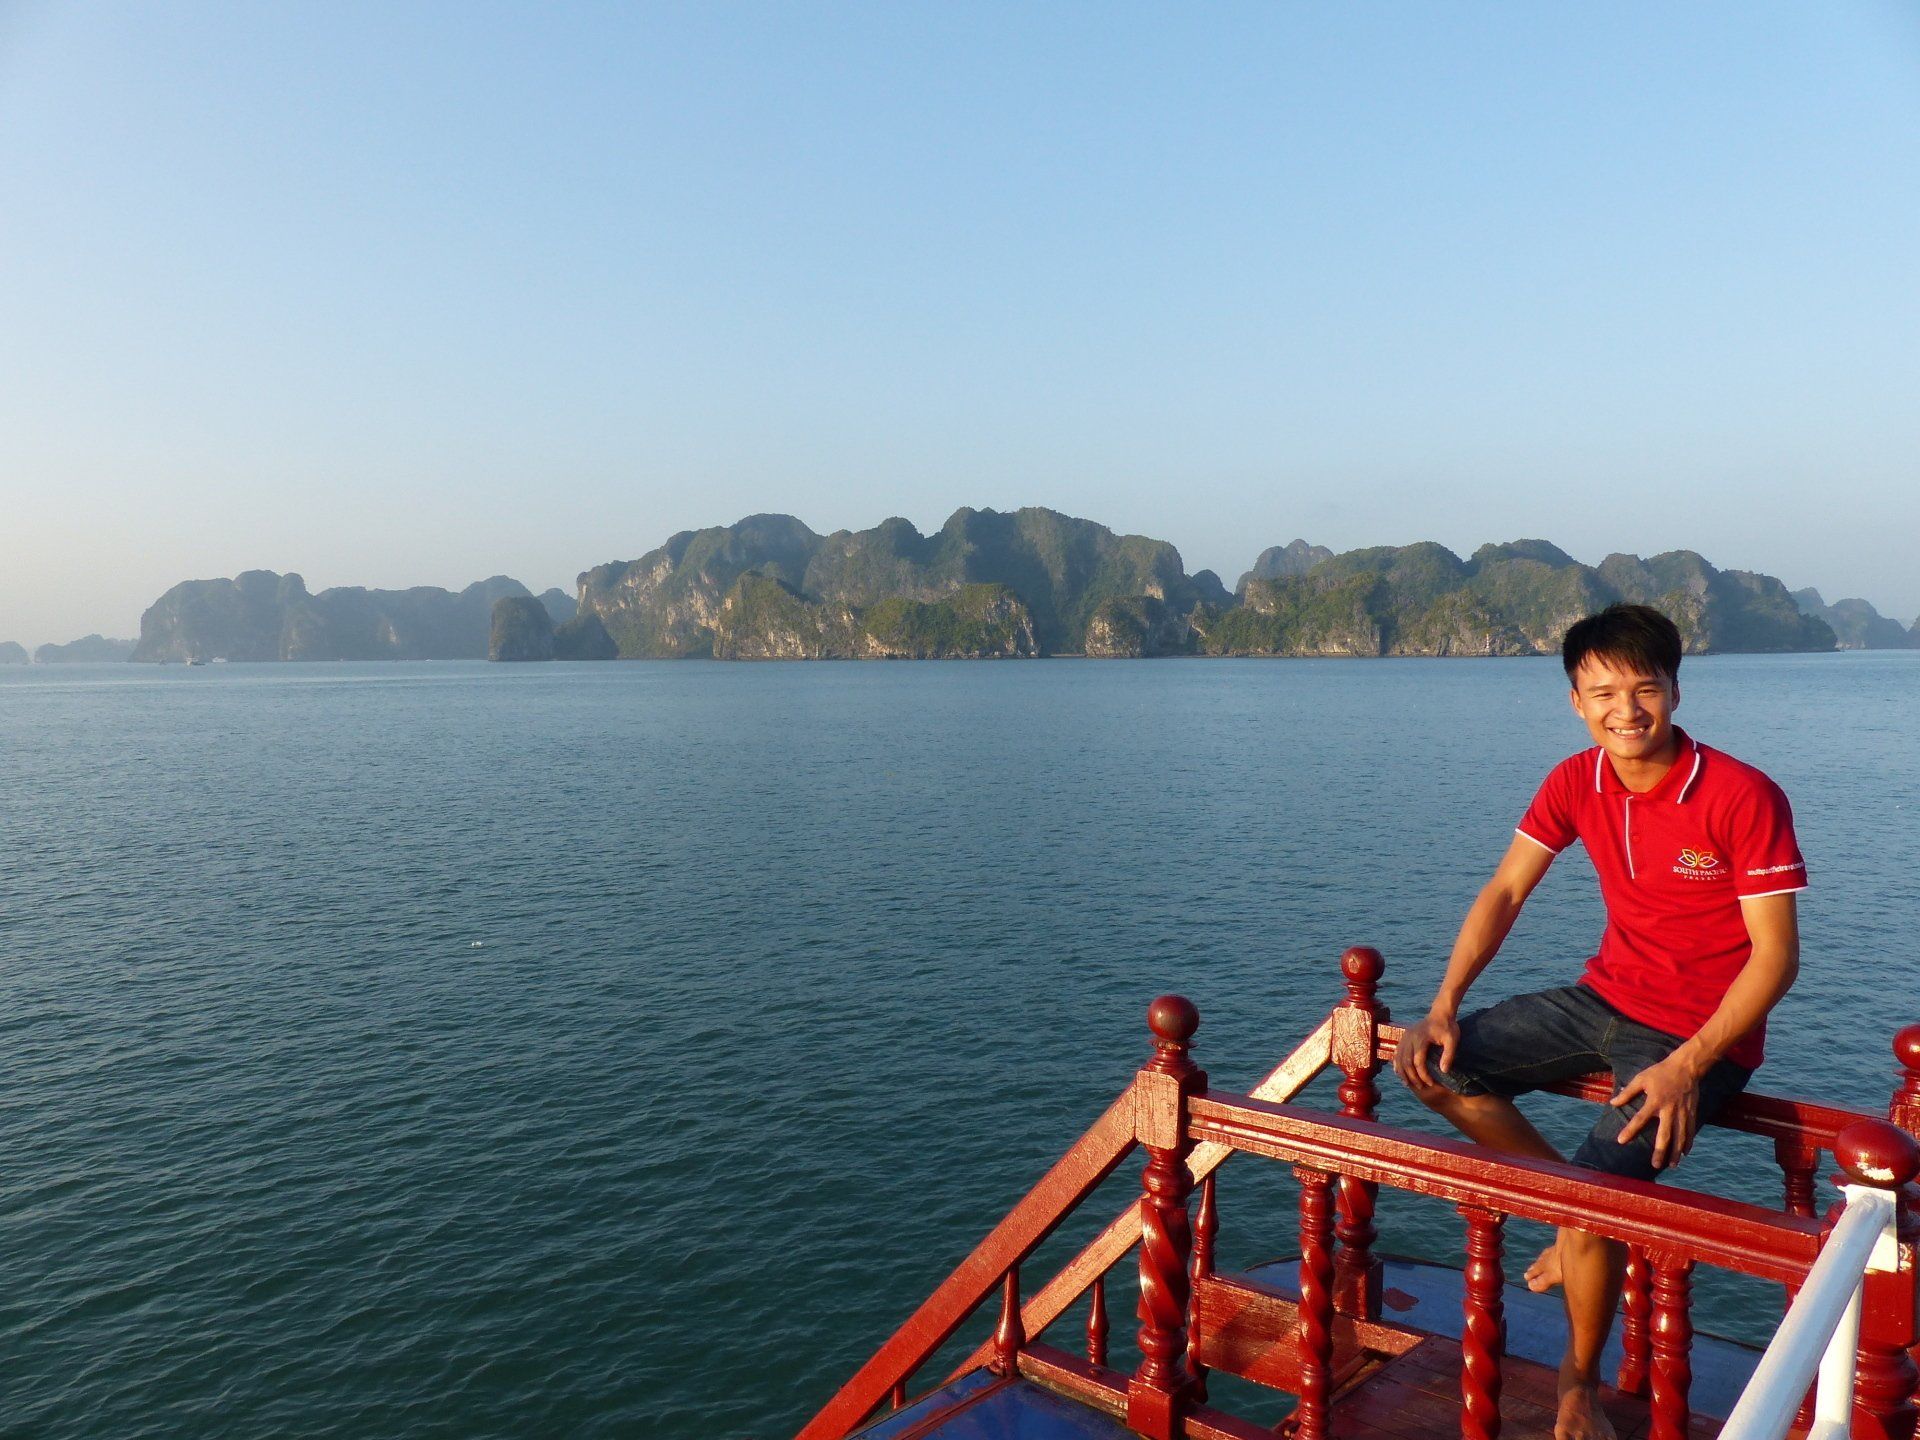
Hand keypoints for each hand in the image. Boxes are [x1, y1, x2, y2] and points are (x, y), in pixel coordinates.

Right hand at [1393, 1011, 1460, 1089]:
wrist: (1440, 1013)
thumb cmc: (1448, 1027)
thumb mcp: (1453, 1040)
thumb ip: (1448, 1055)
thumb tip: (1443, 1071)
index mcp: (1421, 1038)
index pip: (1418, 1061)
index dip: (1423, 1075)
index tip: (1431, 1083)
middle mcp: (1409, 1037)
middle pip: (1406, 1061)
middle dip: (1412, 1077)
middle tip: (1421, 1087)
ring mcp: (1405, 1037)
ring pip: (1398, 1058)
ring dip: (1402, 1072)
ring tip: (1408, 1084)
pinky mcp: (1404, 1037)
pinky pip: (1396, 1053)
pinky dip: (1397, 1064)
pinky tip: (1400, 1072)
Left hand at [1610, 1054, 1703, 1168]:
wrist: (1686, 1067)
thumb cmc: (1660, 1072)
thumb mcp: (1641, 1079)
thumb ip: (1627, 1092)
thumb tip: (1612, 1103)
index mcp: (1655, 1101)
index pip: (1640, 1119)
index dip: (1630, 1130)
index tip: (1621, 1141)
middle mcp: (1669, 1109)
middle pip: (1664, 1134)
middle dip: (1660, 1151)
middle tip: (1654, 1165)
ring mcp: (1682, 1113)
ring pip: (1680, 1136)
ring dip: (1676, 1152)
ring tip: (1672, 1165)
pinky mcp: (1692, 1113)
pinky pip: (1691, 1131)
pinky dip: (1688, 1143)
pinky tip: (1685, 1154)